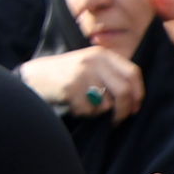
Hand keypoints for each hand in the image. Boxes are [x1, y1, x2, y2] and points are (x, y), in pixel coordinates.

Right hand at [22, 46, 146, 118]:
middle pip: (123, 91)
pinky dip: (84, 113)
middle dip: (124, 110)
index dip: (138, 93)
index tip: (136, 107)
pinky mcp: (71, 88)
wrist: (35, 76)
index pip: (132, 73)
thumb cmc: (67, 74)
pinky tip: (73, 105)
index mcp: (102, 54)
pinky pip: (88, 110)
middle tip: (118, 119)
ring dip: (99, 112)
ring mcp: (82, 75)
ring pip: (106, 104)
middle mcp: (94, 62)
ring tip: (86, 105)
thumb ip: (111, 74)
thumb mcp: (90, 65)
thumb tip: (135, 99)